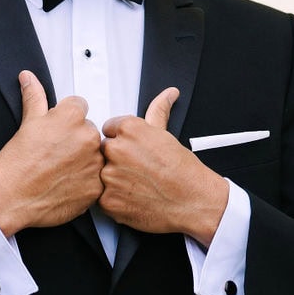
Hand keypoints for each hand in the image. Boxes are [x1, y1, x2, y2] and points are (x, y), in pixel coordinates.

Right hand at [0, 71, 103, 235]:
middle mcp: (88, 137)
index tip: (56, 133)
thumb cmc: (18, 163)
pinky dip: (85, 182)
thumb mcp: (27, 123)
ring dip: (84, 160)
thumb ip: (34, 96)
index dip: (66, 120)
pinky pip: (97, 179)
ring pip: (95, 155)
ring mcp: (94, 163)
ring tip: (60, 170)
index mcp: (73, 117)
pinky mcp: (96, 187)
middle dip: (76, 140)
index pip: (80, 107)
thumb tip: (28, 78)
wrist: (11, 198)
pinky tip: (66, 183)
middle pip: (89, 131)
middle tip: (56, 154)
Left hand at [99, 87, 228, 246]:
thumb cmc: (181, 170)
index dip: (122, 142)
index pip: (109, 129)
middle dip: (117, 160)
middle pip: (104, 151)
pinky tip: (132, 198)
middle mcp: (116, 149)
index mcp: (128, 129)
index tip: (134, 152)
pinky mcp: (108, 200)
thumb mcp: (166, 134)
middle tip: (137, 170)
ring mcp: (110, 175)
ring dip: (114, 180)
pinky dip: (114, 200)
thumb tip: (168, 93)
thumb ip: (158, 110)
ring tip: (137, 185)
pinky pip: (102, 198)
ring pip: (101, 175)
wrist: (192, 200)